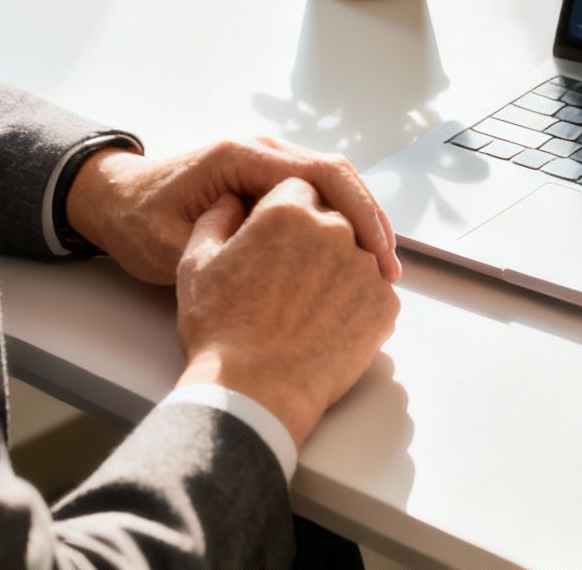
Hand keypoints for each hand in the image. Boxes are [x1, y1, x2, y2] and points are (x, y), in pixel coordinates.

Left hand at [65, 137, 400, 285]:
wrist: (116, 203)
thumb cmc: (138, 221)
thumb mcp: (169, 243)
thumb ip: (219, 245)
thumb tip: (273, 258)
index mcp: (241, 156)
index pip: (317, 173)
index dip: (354, 212)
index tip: (375, 252)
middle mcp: (262, 152)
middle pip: (337, 174)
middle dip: (369, 219)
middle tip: (390, 268)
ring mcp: (268, 164)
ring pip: (333, 185)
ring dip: (360, 223)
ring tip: (381, 270)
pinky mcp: (269, 183)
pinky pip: (317, 197)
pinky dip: (341, 225)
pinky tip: (353, 260)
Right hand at [173, 180, 400, 445]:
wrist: (254, 393)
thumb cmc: (220, 330)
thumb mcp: (196, 264)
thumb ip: (215, 219)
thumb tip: (230, 200)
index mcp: (288, 211)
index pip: (297, 189)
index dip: (282, 212)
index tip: (272, 240)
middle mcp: (335, 230)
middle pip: (331, 218)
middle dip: (312, 239)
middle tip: (287, 278)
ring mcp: (365, 268)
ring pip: (355, 254)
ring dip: (336, 270)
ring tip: (306, 307)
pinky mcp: (385, 305)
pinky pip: (373, 292)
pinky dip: (356, 303)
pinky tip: (328, 324)